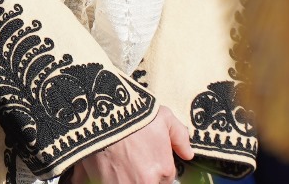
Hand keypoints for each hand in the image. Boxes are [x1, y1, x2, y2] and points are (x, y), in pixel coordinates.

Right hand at [74, 107, 192, 183]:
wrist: (102, 112)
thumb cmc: (134, 114)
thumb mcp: (164, 117)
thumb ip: (180, 136)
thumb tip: (188, 153)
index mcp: (163, 169)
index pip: (164, 178)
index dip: (155, 167)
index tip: (146, 156)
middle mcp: (145, 183)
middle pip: (147, 182)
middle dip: (141, 174)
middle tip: (132, 158)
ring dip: (125, 177)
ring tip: (118, 162)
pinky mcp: (100, 183)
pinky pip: (105, 183)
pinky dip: (106, 177)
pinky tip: (105, 165)